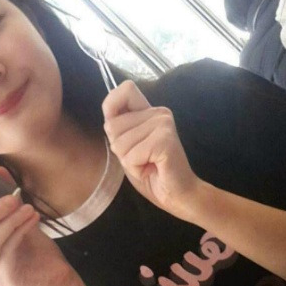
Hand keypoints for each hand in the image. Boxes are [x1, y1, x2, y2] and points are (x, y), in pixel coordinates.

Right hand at [0, 167, 75, 285]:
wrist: (59, 277)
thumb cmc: (36, 251)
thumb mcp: (18, 222)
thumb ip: (6, 201)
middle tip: (11, 197)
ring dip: (8, 220)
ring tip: (28, 207)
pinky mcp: (5, 283)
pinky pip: (6, 250)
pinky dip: (19, 230)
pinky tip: (33, 218)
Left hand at [102, 80, 201, 218]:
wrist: (178, 195)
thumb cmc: (152, 172)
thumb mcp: (128, 146)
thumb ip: (119, 128)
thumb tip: (108, 117)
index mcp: (150, 111)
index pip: (125, 90)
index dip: (111, 105)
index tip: (119, 130)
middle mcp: (158, 113)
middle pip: (112, 125)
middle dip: (120, 149)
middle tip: (141, 157)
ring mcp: (163, 125)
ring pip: (119, 144)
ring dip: (128, 161)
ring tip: (147, 163)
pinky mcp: (164, 141)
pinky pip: (131, 156)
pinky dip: (136, 169)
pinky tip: (152, 169)